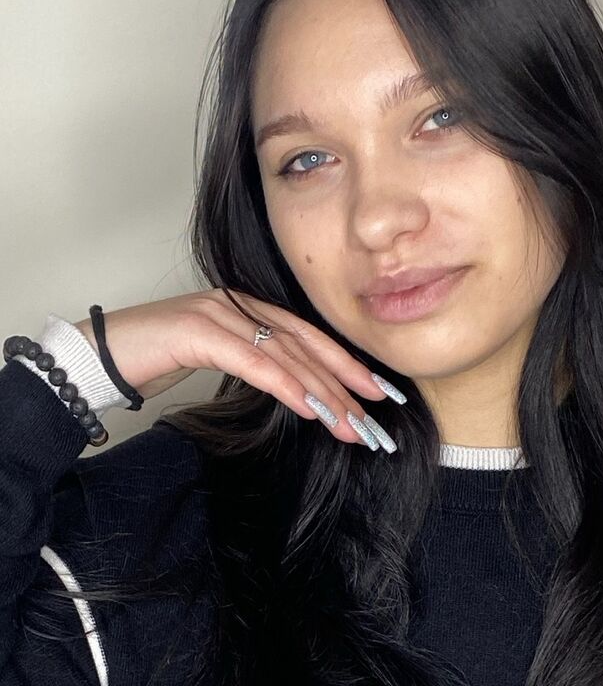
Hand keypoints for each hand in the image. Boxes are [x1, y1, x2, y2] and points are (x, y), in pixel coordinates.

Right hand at [73, 289, 400, 446]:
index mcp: (248, 309)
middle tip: (377, 416)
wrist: (96, 355)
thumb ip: (259, 365)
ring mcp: (218, 314)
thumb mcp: (219, 361)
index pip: (309, 337)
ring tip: (350, 423)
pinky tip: (310, 408)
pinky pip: (252, 360)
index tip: (380, 393)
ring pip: (284, 354)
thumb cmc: (156, 361)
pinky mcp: (196, 331)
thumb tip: (304, 393)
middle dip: (345, 382)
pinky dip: (285, 384)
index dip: (347, 363)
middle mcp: (239, 305)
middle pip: (305, 344)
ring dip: (322, 392)